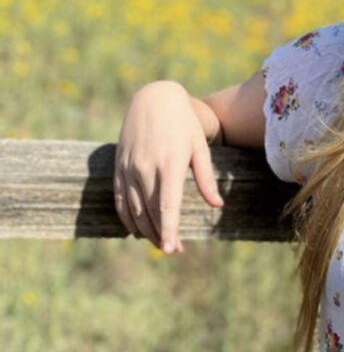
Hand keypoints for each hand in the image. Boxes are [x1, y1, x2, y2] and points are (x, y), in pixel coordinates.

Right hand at [115, 80, 223, 252]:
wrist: (153, 99)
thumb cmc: (183, 124)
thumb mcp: (200, 147)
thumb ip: (206, 178)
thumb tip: (217, 205)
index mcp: (169, 164)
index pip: (167, 206)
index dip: (170, 229)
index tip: (172, 249)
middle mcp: (145, 168)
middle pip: (150, 212)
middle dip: (161, 235)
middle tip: (174, 251)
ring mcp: (129, 168)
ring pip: (134, 209)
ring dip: (146, 230)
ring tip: (161, 243)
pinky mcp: (119, 167)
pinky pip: (120, 199)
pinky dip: (126, 217)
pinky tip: (137, 230)